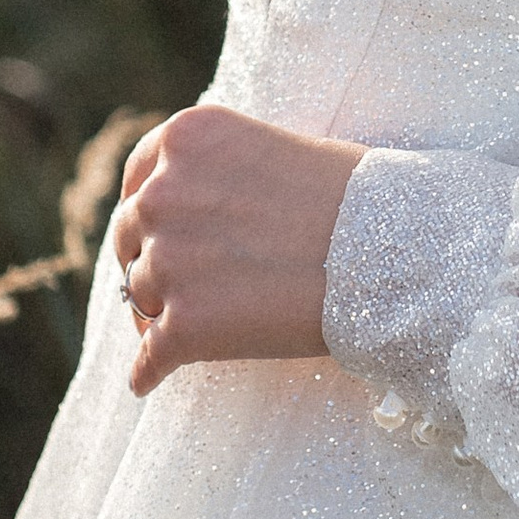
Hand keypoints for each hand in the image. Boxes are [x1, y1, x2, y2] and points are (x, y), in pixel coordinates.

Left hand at [114, 101, 362, 398]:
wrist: (388, 254)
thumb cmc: (354, 197)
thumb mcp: (274, 148)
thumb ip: (221, 171)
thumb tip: (202, 210)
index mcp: (185, 139)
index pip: (139, 178)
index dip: (147, 210)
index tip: (154, 233)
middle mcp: (161, 193)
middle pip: (130, 236)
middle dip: (148, 259)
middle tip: (172, 284)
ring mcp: (167, 261)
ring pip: (138, 295)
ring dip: (155, 314)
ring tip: (172, 335)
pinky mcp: (182, 326)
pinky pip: (148, 357)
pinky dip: (148, 370)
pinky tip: (148, 380)